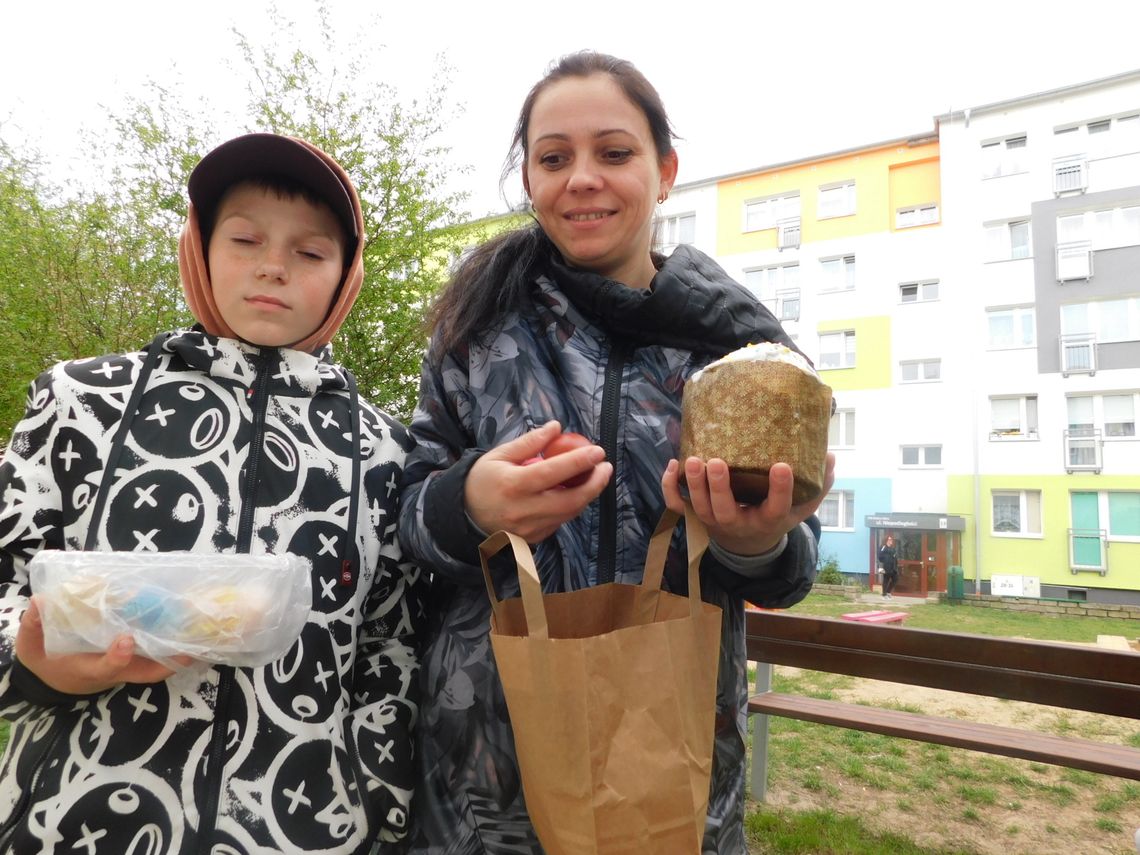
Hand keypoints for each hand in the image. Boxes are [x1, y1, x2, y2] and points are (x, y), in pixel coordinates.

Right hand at [16, 597, 187, 694]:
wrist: (54, 678)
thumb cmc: (46, 660)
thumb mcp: (33, 646)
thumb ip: (34, 626)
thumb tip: (40, 601)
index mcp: (87, 669)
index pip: (105, 667)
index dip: (117, 657)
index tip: (125, 639)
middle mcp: (113, 671)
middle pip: (144, 673)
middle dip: (168, 664)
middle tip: (192, 648)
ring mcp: (127, 668)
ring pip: (157, 667)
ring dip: (180, 656)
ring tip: (204, 636)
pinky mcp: (134, 661)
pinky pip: (158, 657)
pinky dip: (176, 648)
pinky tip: (194, 630)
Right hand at [465, 421, 612, 543]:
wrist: (464, 516)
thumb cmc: (482, 480)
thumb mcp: (499, 455)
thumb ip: (530, 442)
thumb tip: (556, 427)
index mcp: (513, 485)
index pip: (553, 472)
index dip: (579, 461)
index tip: (598, 451)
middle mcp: (524, 510)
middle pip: (570, 500)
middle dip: (594, 483)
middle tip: (606, 466)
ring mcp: (530, 528)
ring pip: (569, 513)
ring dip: (587, 494)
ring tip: (596, 476)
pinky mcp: (534, 539)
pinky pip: (560, 521)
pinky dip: (571, 506)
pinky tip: (576, 491)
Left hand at [662, 453, 835, 555]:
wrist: (748, 544)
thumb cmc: (776, 516)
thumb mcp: (801, 508)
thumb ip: (818, 487)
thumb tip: (831, 457)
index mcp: (767, 520)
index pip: (775, 508)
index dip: (780, 489)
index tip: (782, 466)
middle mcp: (738, 523)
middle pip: (724, 511)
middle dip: (718, 487)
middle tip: (716, 462)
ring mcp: (713, 521)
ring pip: (698, 508)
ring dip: (693, 485)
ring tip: (692, 459)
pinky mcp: (695, 516)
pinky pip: (677, 507)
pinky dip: (669, 489)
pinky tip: (672, 465)